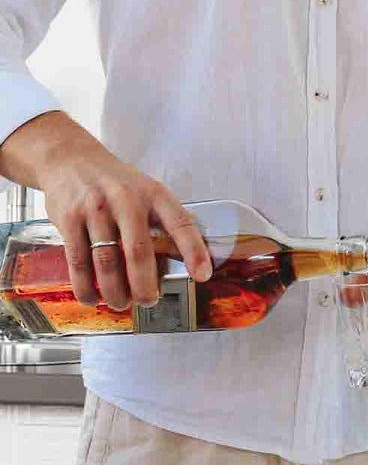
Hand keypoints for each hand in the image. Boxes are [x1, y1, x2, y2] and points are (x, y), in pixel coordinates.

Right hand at [13, 117, 211, 311]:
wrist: (71, 161)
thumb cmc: (117, 183)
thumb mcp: (147, 191)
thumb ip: (162, 220)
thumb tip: (183, 258)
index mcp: (154, 194)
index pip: (181, 223)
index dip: (194, 251)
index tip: (202, 275)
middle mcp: (126, 200)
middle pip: (138, 250)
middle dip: (144, 283)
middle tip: (149, 301)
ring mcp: (96, 210)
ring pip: (106, 261)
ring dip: (115, 289)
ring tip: (121, 303)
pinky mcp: (69, 219)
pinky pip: (78, 261)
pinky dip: (86, 285)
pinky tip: (93, 297)